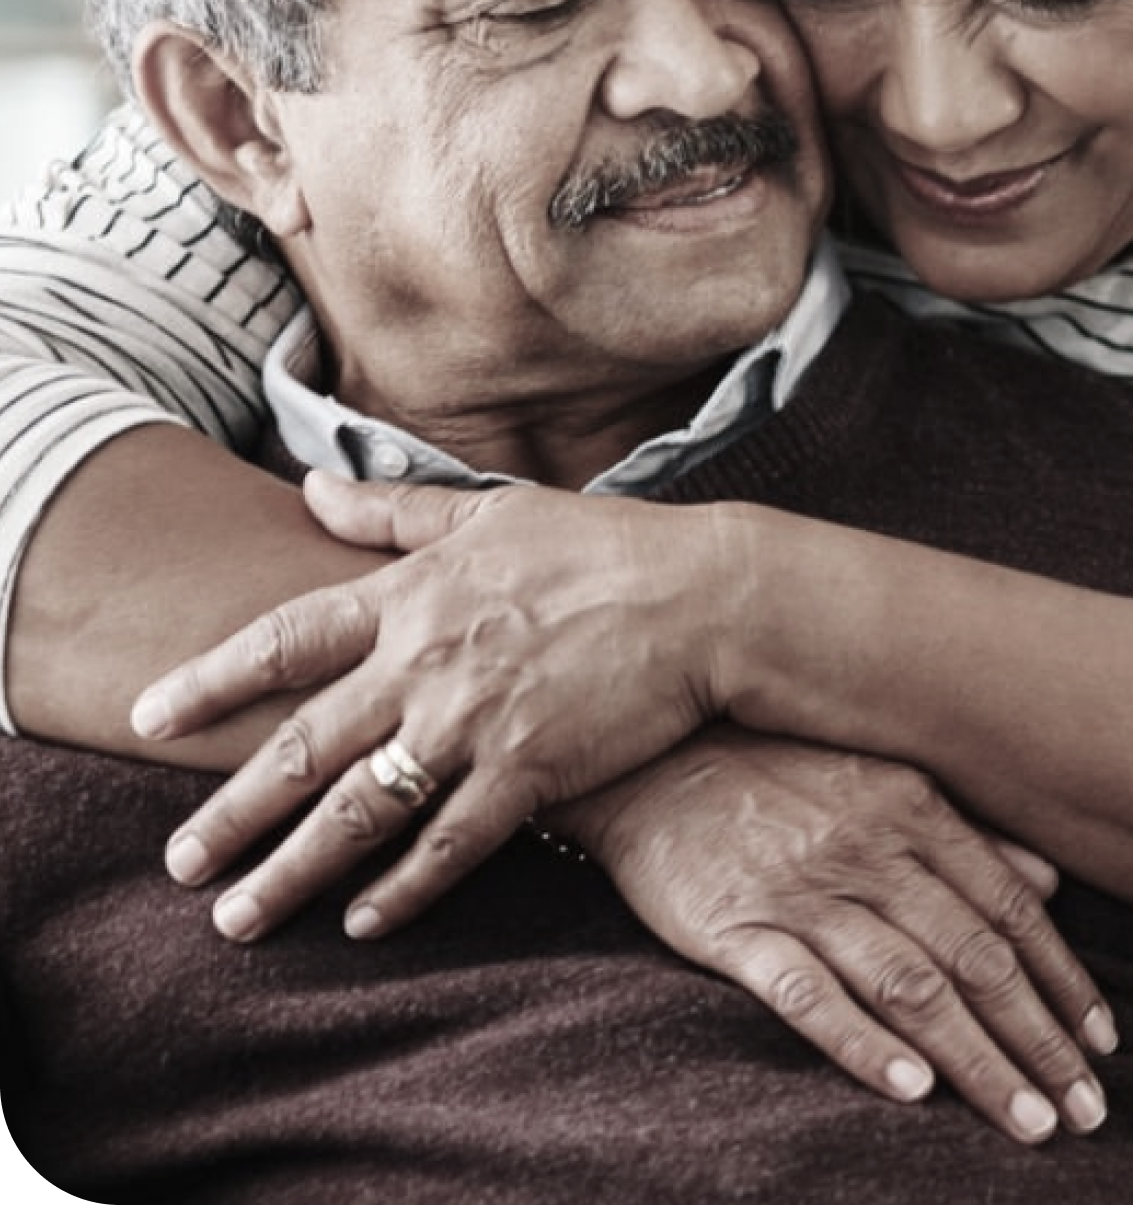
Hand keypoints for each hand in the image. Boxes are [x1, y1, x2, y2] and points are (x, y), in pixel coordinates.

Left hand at [134, 474, 722, 939]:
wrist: (702, 596)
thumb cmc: (599, 546)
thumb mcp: (489, 509)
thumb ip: (392, 509)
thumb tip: (310, 487)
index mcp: (411, 593)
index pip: (286, 639)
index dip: (211, 679)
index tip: (150, 716)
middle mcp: (426, 661)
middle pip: (306, 746)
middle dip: (234, 811)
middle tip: (179, 862)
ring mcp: (476, 721)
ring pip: (362, 809)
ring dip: (293, 870)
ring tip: (238, 917)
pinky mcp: (530, 771)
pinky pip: (451, 844)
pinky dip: (402, 890)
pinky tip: (361, 925)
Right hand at [563, 727, 1115, 1141]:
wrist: (645, 754)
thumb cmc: (769, 768)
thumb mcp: (874, 776)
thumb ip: (962, 830)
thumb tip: (1048, 882)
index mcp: (909, 808)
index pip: (1010, 909)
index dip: (1064, 981)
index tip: (1105, 1044)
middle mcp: (868, 849)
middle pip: (974, 958)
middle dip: (1040, 1040)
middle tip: (1089, 1114)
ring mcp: (802, 890)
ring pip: (910, 984)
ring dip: (978, 1059)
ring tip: (1029, 1122)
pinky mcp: (736, 926)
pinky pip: (808, 992)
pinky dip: (863, 1042)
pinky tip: (910, 1091)